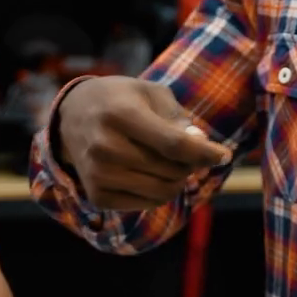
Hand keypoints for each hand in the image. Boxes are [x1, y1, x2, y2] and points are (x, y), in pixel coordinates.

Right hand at [55, 76, 231, 210]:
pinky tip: (150, 174)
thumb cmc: (120, 100)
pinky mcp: (97, 196)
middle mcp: (105, 147)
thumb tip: (200, 145)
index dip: (204, 152)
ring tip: (170, 162)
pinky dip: (159, 191)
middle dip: (190, 163)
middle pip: (172, 170)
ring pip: (163, 191)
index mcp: (120, 114)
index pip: (173, 144)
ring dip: (177, 179)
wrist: (71, 117)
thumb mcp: (150, 93)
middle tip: (186, 151)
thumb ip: (178, 118)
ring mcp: (98, 175)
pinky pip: (148, 203)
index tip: (224, 155)